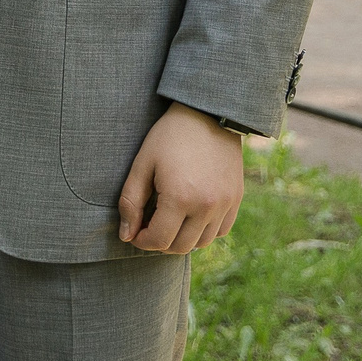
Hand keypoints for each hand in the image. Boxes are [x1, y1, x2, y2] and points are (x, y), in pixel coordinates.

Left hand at [116, 102, 245, 253]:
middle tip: (149, 226)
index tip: (134, 231)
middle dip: (160, 242)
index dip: (141, 241)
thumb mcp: (143, 163)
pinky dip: (204, 231)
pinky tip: (191, 216)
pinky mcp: (236, 199)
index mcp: (180, 198)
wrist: (208, 113)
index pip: (158, 240)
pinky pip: (221, 231)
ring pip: (201, 243)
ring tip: (169, 221)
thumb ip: (130, 201)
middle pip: (180, 247)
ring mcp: (225, 205)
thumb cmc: (170, 136)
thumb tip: (126, 235)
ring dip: (182, 239)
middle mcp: (206, 207)